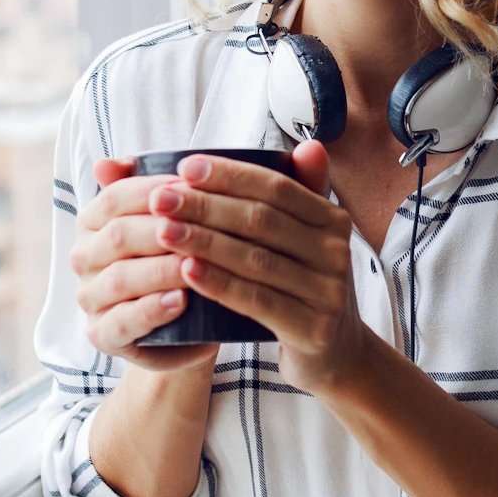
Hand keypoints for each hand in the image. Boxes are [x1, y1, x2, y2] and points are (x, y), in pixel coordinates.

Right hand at [70, 157, 219, 372]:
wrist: (191, 323)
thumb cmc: (180, 259)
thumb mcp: (174, 220)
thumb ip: (152, 187)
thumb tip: (107, 163)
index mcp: (94, 222)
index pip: (115, 198)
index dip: (152, 190)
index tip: (193, 186)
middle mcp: (84, 258)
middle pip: (118, 236)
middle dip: (161, 230)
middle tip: (201, 227)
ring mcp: (90, 298)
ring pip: (120, 279)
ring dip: (161, 270)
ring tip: (195, 266)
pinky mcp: (102, 335)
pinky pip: (122, 322)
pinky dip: (152, 311)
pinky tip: (181, 302)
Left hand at [146, 144, 369, 392]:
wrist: (337, 354)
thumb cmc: (306, 287)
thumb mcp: (311, 239)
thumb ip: (302, 193)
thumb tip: (308, 142)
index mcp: (333, 220)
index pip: (277, 188)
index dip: (230, 175)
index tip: (184, 166)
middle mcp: (337, 252)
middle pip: (262, 221)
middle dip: (206, 206)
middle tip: (160, 198)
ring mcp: (328, 292)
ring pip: (256, 260)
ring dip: (204, 242)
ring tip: (161, 230)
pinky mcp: (313, 329)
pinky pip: (258, 301)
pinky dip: (220, 284)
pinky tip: (187, 271)